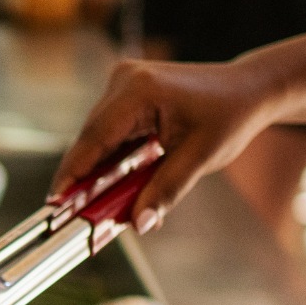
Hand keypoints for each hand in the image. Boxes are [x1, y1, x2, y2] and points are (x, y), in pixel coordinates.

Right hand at [49, 57, 280, 232]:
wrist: (249, 89)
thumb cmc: (230, 117)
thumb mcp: (200, 159)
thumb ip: (166, 191)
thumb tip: (140, 224)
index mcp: (141, 90)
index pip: (95, 137)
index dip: (73, 172)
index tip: (56, 202)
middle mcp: (125, 80)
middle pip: (92, 138)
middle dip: (85, 177)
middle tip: (75, 215)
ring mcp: (123, 83)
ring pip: (97, 136)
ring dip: (97, 169)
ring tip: (93, 204)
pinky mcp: (126, 92)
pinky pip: (109, 130)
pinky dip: (110, 157)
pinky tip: (111, 183)